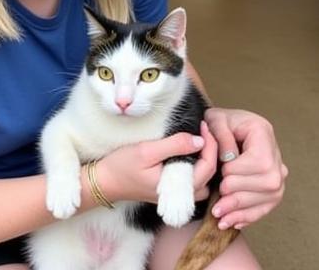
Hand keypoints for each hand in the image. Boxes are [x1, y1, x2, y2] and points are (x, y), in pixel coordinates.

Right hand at [96, 121, 216, 204]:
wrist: (106, 182)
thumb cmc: (123, 166)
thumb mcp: (146, 151)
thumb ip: (174, 146)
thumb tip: (200, 140)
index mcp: (181, 187)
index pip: (208, 166)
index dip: (211, 144)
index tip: (204, 124)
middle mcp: (184, 195)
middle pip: (209, 174)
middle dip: (212, 150)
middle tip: (204, 128)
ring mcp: (178, 195)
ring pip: (203, 179)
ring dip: (206, 159)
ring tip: (200, 138)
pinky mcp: (172, 191)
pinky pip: (193, 179)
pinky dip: (197, 165)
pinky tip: (190, 151)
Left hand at [204, 107, 286, 229]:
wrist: (224, 127)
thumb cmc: (218, 121)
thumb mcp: (214, 119)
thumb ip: (220, 134)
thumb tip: (229, 159)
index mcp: (262, 132)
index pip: (260, 161)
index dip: (240, 171)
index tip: (221, 172)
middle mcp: (275, 154)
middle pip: (268, 183)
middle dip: (240, 195)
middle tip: (218, 202)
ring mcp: (277, 173)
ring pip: (269, 198)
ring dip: (243, 211)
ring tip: (220, 217)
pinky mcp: (272, 189)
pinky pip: (266, 206)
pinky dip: (249, 216)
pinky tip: (232, 222)